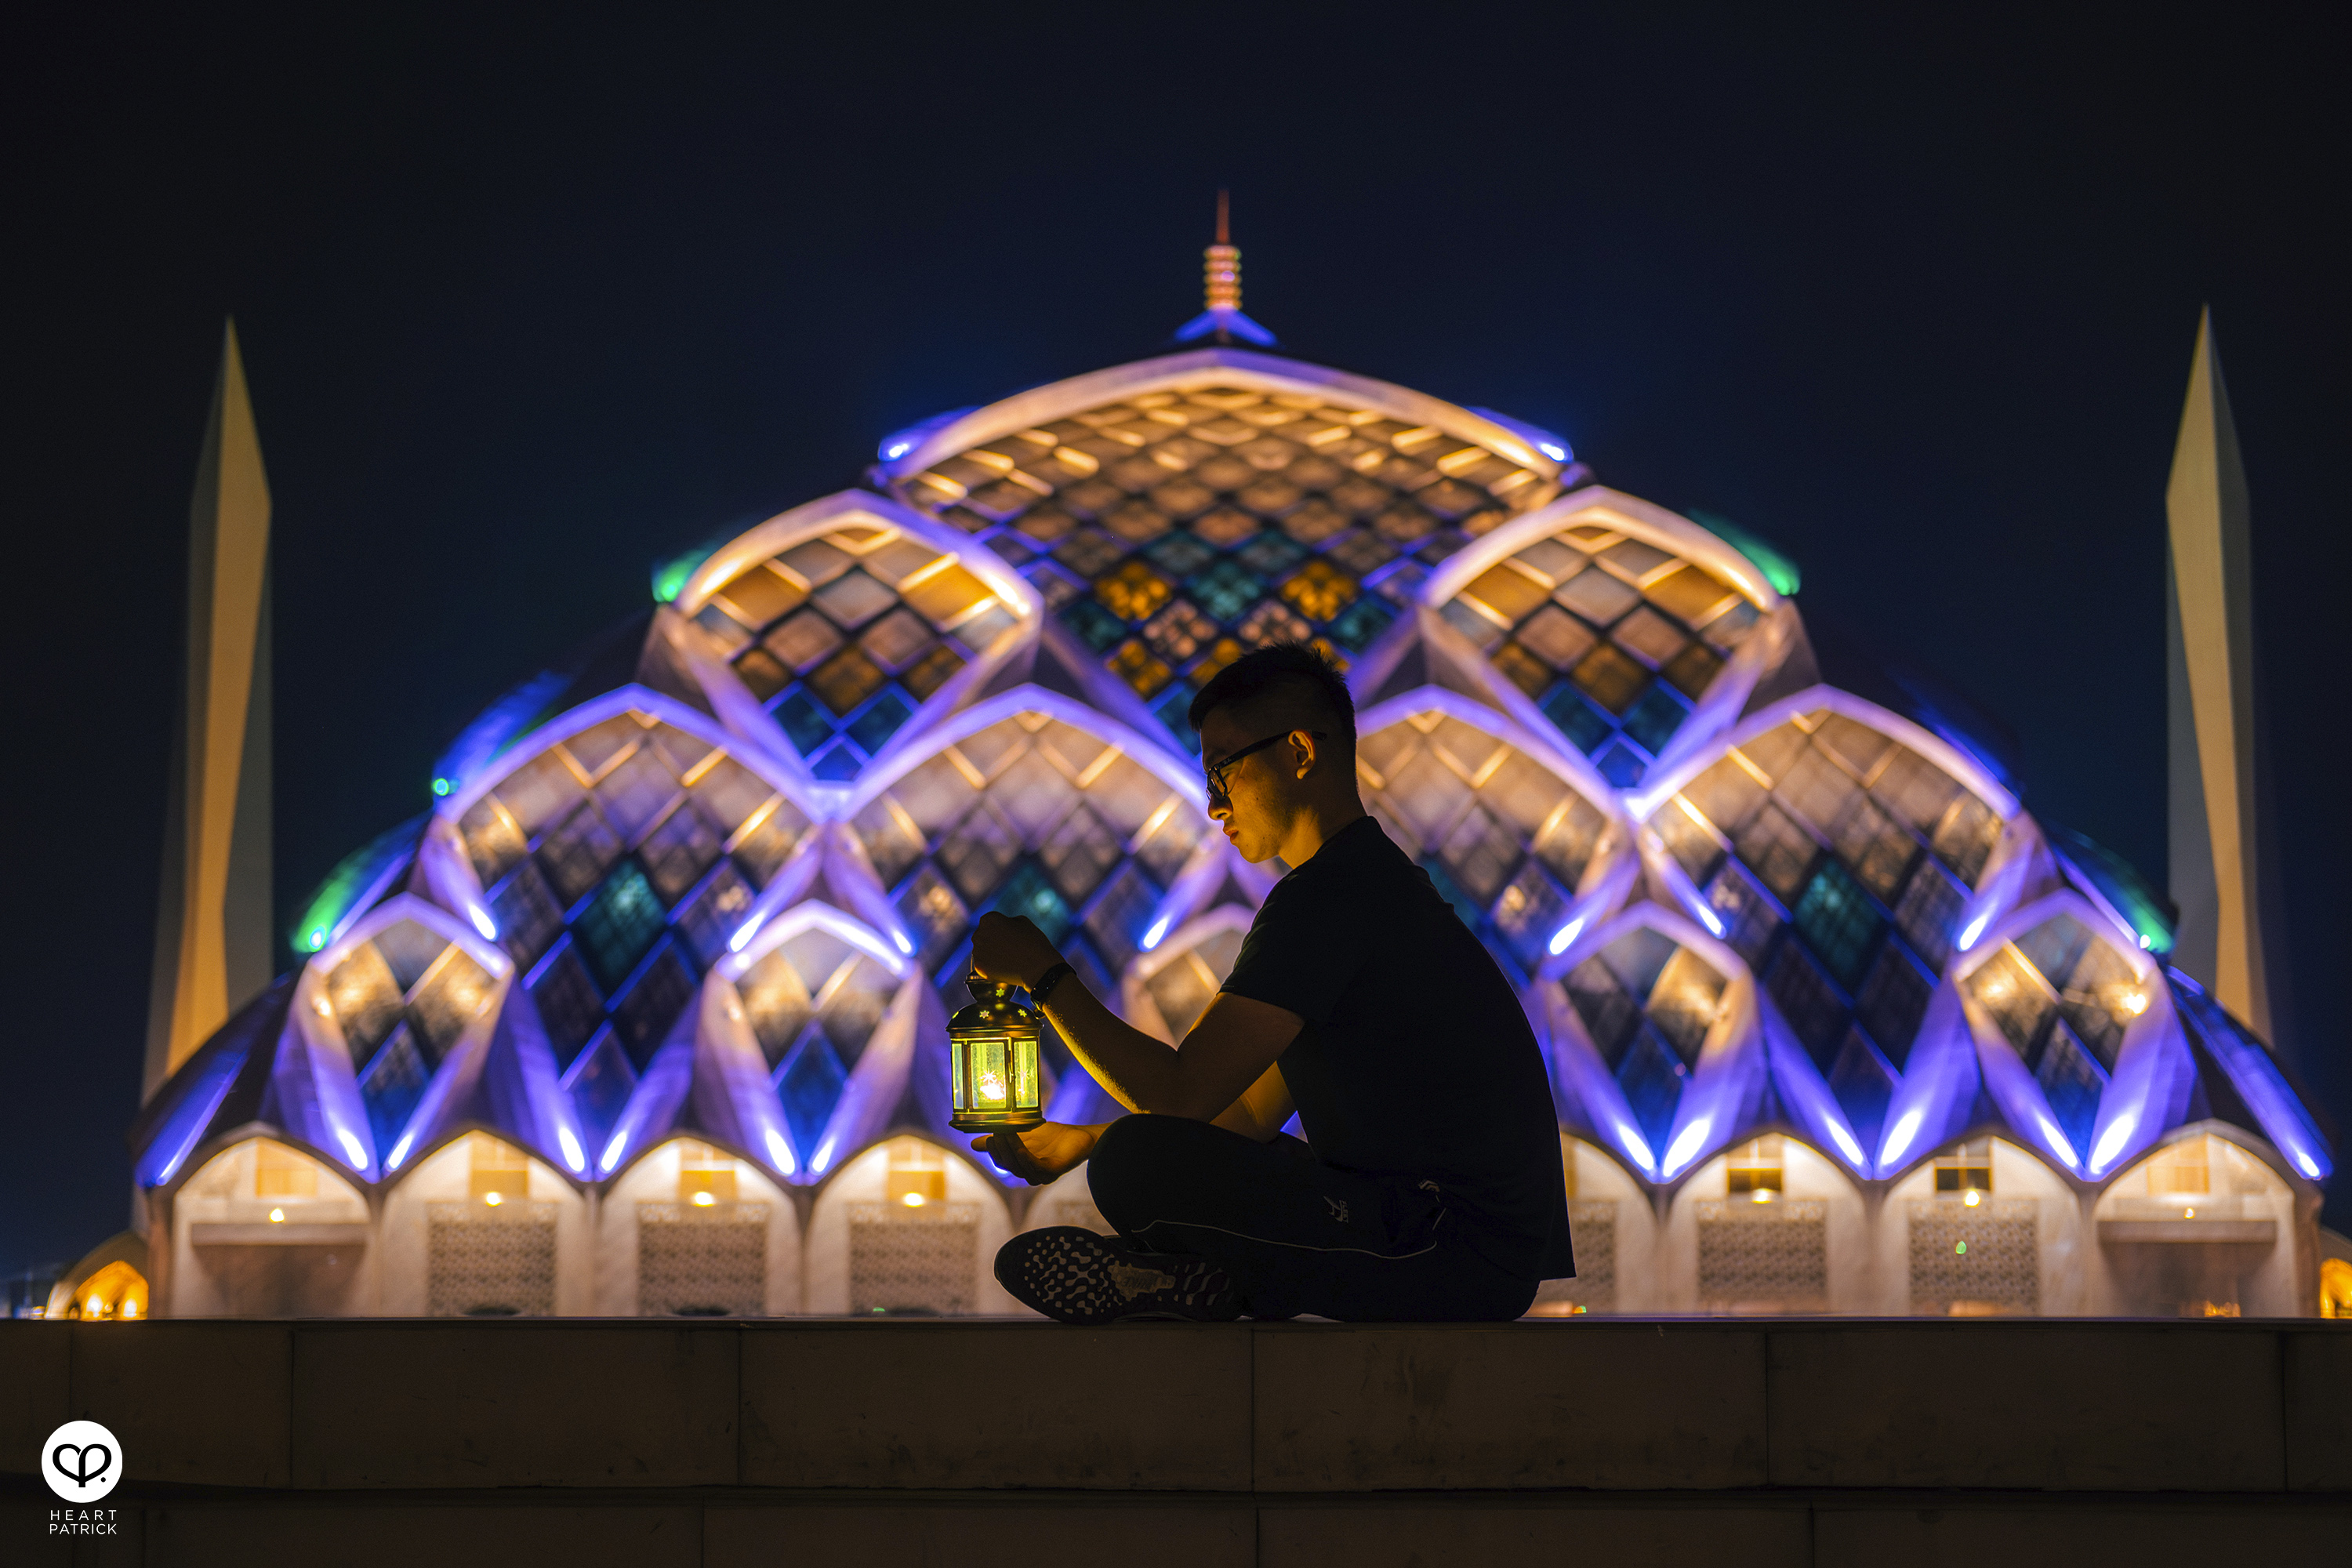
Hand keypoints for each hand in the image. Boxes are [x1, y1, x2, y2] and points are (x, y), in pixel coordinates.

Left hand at [971, 911, 1062, 989]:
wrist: (1038, 968)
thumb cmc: (1033, 942)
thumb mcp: (1022, 921)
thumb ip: (1006, 921)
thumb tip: (999, 927)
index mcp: (989, 919)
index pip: (989, 922)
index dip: (1000, 929)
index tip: (1010, 936)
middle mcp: (979, 933)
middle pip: (983, 936)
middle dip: (992, 941)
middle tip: (1008, 949)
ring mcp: (977, 951)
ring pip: (981, 951)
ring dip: (990, 953)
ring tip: (1007, 959)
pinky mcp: (978, 967)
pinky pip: (982, 965)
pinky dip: (990, 967)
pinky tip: (1003, 967)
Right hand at [973, 1122, 1099, 1185]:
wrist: (1081, 1136)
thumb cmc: (1053, 1137)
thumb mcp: (1021, 1135)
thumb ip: (1001, 1139)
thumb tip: (973, 1144)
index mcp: (1022, 1166)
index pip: (1002, 1162)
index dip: (994, 1150)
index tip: (989, 1134)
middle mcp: (1030, 1174)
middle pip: (1009, 1165)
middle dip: (1000, 1149)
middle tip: (995, 1131)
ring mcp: (1043, 1175)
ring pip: (1020, 1167)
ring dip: (1011, 1150)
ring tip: (1006, 1132)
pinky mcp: (1054, 1172)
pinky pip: (1036, 1169)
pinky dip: (1026, 1159)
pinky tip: (1020, 1149)